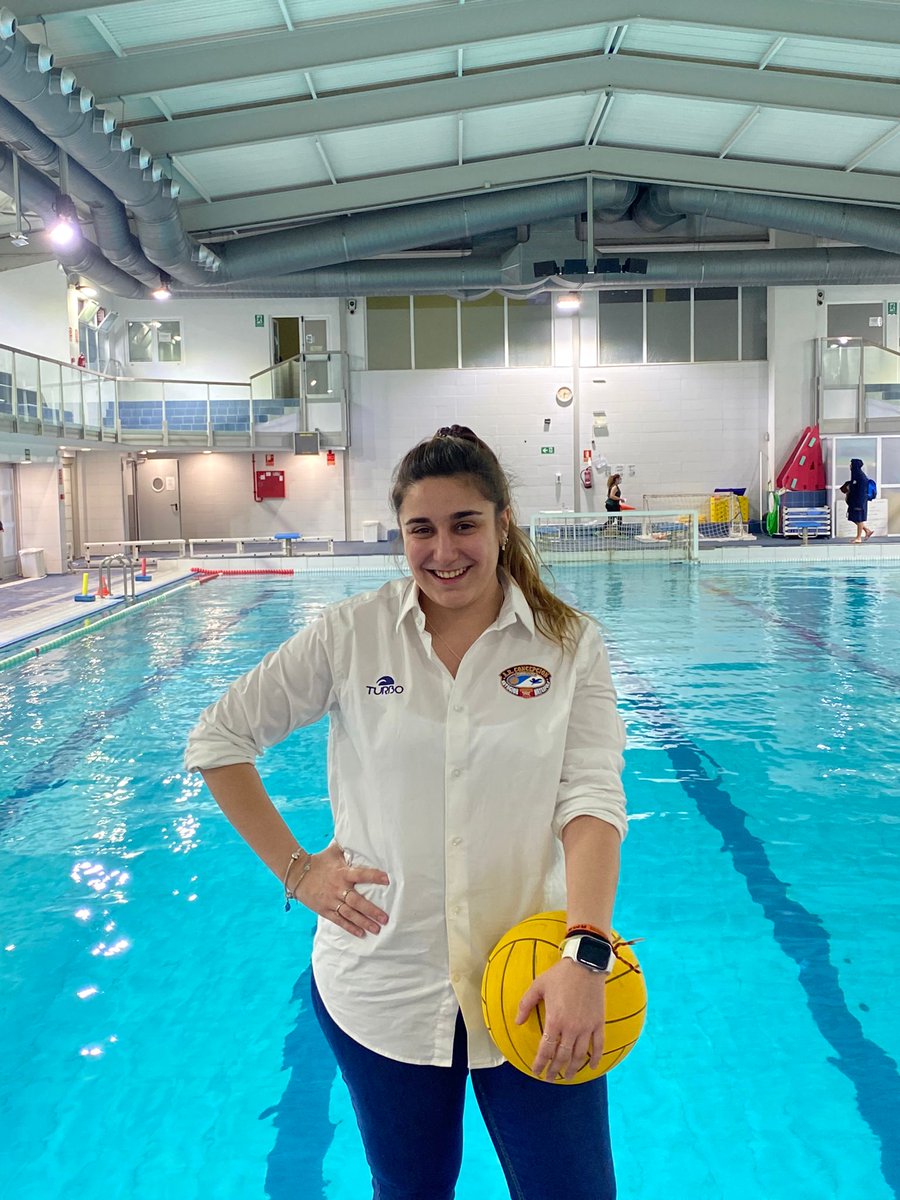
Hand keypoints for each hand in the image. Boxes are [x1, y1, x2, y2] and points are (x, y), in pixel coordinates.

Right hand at [295, 842, 389, 937]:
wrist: (297, 873)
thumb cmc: (318, 861)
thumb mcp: (333, 852)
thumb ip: (347, 848)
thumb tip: (359, 836)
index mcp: (342, 873)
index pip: (361, 874)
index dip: (373, 876)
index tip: (387, 880)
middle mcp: (338, 888)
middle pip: (357, 901)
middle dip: (371, 910)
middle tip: (385, 918)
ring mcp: (331, 901)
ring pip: (349, 913)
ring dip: (363, 922)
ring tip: (377, 929)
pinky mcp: (324, 910)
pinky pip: (338, 920)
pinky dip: (349, 927)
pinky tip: (361, 933)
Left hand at [515, 959, 605, 1079]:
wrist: (585, 964)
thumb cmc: (560, 975)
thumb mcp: (538, 986)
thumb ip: (526, 1004)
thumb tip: (518, 1022)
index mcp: (555, 1020)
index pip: (546, 1049)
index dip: (540, 1063)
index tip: (536, 1072)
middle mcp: (571, 1028)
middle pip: (562, 1056)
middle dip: (554, 1070)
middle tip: (550, 1078)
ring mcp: (586, 1027)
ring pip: (579, 1055)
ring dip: (573, 1068)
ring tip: (567, 1076)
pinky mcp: (598, 1023)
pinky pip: (599, 1045)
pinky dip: (595, 1058)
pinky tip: (592, 1067)